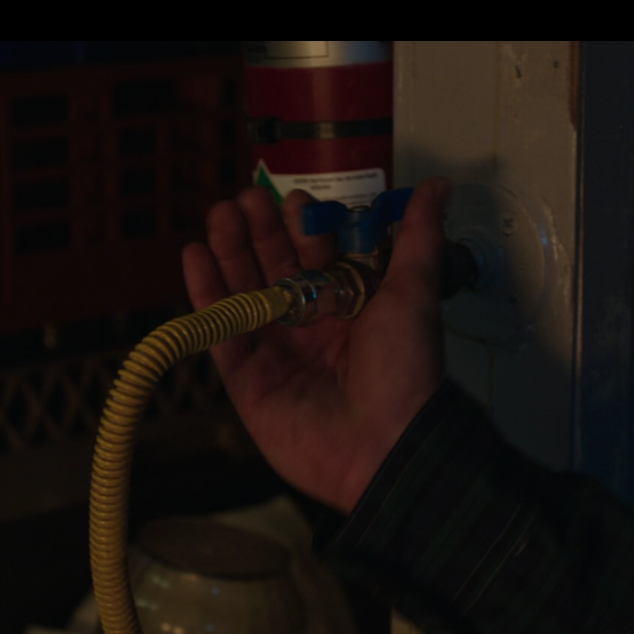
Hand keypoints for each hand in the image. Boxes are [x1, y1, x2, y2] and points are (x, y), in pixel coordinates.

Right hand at [182, 178, 450, 514]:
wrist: (386, 445)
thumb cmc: (405, 371)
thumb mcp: (414, 291)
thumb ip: (419, 236)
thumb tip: (438, 188)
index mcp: (350, 308)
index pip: (316, 256)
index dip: (302, 226)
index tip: (291, 198)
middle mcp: (311, 327)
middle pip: (273, 269)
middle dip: (259, 232)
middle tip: (245, 199)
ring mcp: (277, 352)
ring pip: (243, 293)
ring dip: (229, 253)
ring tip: (220, 216)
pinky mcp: (247, 380)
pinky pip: (220, 332)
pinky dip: (205, 295)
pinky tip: (195, 256)